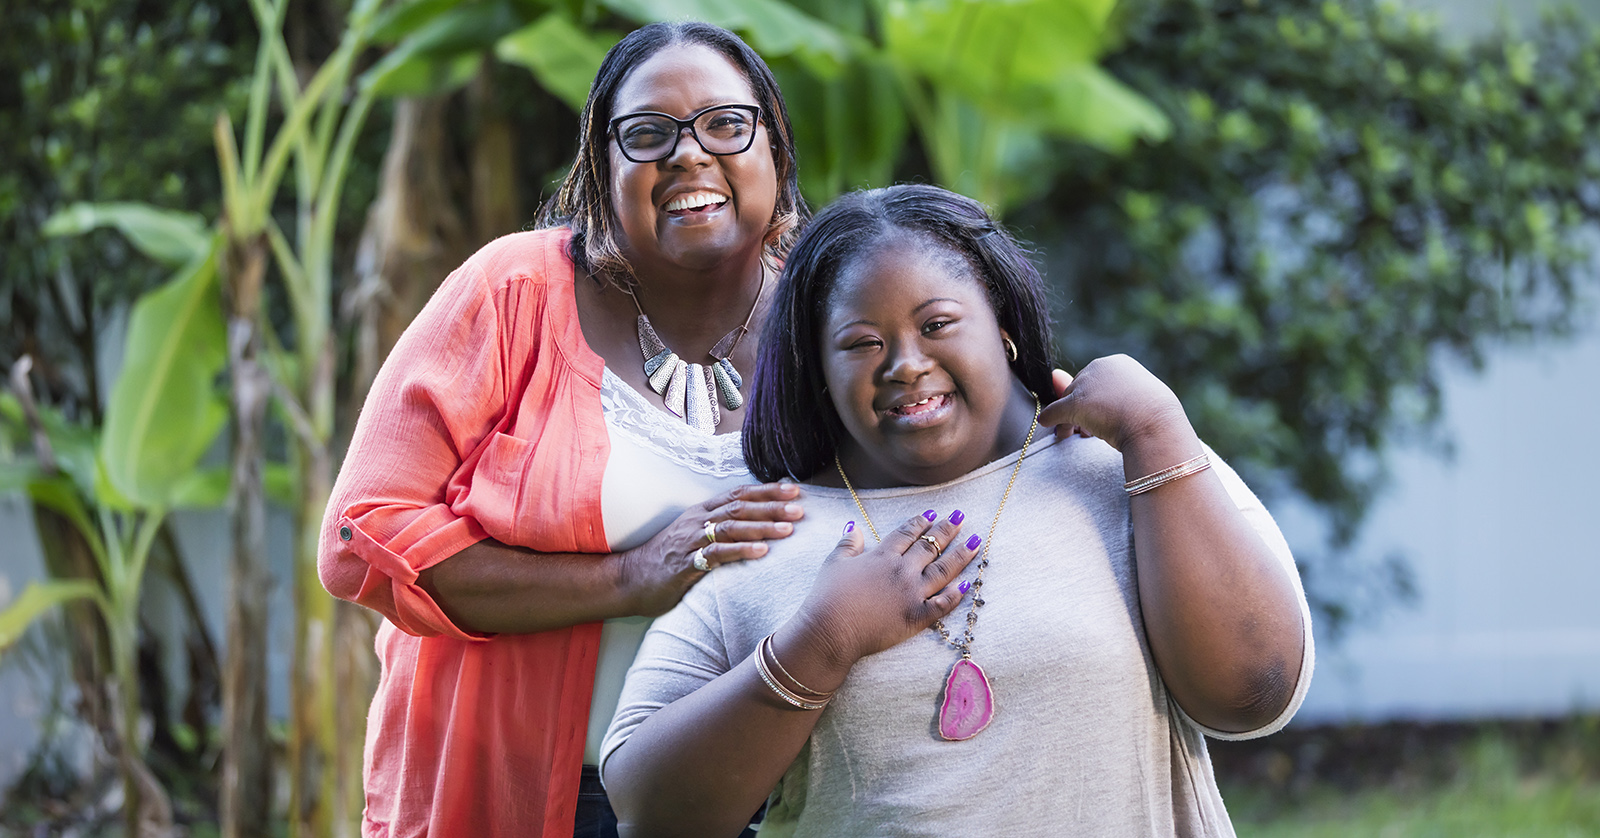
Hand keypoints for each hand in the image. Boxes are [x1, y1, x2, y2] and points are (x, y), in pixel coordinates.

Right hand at [620, 482, 803, 616]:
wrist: (628, 579)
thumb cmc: (666, 561)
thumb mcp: (693, 538)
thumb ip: (720, 531)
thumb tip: (754, 528)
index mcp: (702, 512)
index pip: (739, 494)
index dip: (767, 491)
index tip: (794, 490)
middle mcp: (698, 521)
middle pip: (740, 506)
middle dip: (772, 506)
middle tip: (800, 508)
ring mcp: (691, 541)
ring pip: (732, 527)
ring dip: (762, 526)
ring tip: (788, 529)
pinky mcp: (686, 563)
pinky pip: (717, 554)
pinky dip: (741, 550)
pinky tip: (761, 551)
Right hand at [782, 511, 977, 672]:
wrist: (830, 631)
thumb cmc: (827, 597)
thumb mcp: (833, 564)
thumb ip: (847, 544)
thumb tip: (855, 527)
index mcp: (882, 556)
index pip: (907, 534)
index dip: (920, 522)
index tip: (933, 514)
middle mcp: (901, 571)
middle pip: (929, 546)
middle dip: (947, 530)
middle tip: (961, 517)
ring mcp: (912, 594)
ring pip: (943, 570)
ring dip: (961, 555)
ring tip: (976, 542)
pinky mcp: (917, 617)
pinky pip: (942, 604)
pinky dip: (956, 595)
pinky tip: (967, 584)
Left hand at [1039, 355, 1190, 451]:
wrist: (1156, 425)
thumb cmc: (1154, 415)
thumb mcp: (1135, 398)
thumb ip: (1111, 393)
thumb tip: (1085, 391)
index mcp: (1117, 363)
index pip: (1095, 380)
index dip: (1095, 400)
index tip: (1100, 416)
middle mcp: (1099, 367)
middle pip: (1079, 390)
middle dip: (1081, 411)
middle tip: (1085, 432)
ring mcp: (1087, 384)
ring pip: (1068, 402)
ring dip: (1067, 420)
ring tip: (1075, 435)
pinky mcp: (1077, 403)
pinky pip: (1056, 411)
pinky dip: (1051, 419)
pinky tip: (1048, 425)